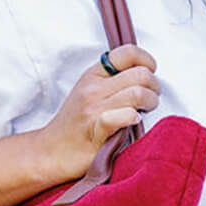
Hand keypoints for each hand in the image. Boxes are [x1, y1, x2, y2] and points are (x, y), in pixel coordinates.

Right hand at [35, 44, 159, 181]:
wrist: (50, 152)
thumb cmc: (74, 124)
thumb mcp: (88, 92)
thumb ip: (112, 80)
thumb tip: (144, 74)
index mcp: (93, 75)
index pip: (127, 52)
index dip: (147, 61)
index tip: (150, 74)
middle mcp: (93, 88)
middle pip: (141, 75)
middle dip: (155, 87)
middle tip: (150, 100)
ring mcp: (94, 109)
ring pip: (139, 94)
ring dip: (150, 103)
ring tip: (144, 112)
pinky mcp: (96, 131)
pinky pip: (125, 116)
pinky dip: (134, 119)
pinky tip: (133, 123)